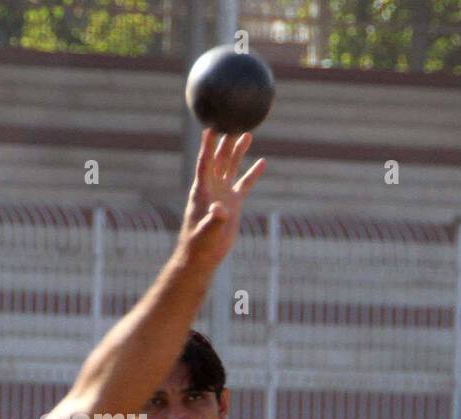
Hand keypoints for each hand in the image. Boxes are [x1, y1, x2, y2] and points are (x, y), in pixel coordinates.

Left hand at [177, 128, 265, 271]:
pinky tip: (262, 162)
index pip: (205, 162)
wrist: (202, 256)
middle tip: (234, 120)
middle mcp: (212, 187)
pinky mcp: (233, 203)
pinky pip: (244, 184)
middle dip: (226, 140)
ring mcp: (223, 194)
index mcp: (202, 190)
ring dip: (238, 151)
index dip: (207, 145)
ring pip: (231, 167)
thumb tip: (220, 210)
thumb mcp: (206, 233)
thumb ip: (214, 220)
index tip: (210, 127)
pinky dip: (253, 174)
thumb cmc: (199, 245)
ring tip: (247, 133)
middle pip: (220, 159)